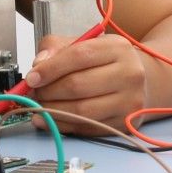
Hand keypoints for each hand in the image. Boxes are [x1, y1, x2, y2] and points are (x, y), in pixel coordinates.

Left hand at [22, 32, 147, 132]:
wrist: (139, 81)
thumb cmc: (104, 61)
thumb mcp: (83, 44)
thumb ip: (56, 48)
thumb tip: (38, 66)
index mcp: (118, 48)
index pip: (78, 56)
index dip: (50, 68)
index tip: (31, 77)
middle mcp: (129, 74)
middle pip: (78, 85)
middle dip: (48, 91)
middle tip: (34, 92)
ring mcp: (129, 102)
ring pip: (82, 112)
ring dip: (53, 111)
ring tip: (39, 106)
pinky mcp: (124, 124)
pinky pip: (87, 128)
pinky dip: (63, 125)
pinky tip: (50, 120)